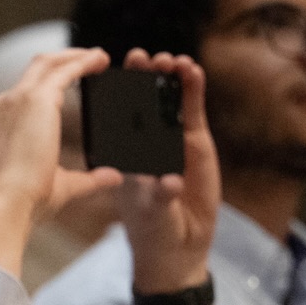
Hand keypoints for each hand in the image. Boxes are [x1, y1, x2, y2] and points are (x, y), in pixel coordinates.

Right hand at [0, 46, 121, 275]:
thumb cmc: (26, 202)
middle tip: (90, 58)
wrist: (9, 204)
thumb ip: (87, 178)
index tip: (69, 80)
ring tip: (99, 57)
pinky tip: (100, 61)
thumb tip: (112, 176)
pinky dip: (83, 62)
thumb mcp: (61, 185)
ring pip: (47, 63)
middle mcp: (0, 104)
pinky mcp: (35, 99)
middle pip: (33, 69)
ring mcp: (15, 99)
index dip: (48, 82)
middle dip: (63, 59)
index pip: (24, 91)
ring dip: (75, 57)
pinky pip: (63, 71)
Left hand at [116, 48, 221, 296]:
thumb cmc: (153, 229)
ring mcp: (171, 140)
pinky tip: (193, 71)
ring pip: (168, 101)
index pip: (118, 116)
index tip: (109, 70)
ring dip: (168, 78)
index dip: (117, 92)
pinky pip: (192, 111)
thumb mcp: (153, 212)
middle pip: (143, 101)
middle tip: (143, 58)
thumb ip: (162, 196)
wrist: (179, 247)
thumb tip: (170, 181)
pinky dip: (192, 91)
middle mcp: (146, 142)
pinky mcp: (195, 143)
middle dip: (143, 78)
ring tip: (171, 60)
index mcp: (125, 152)